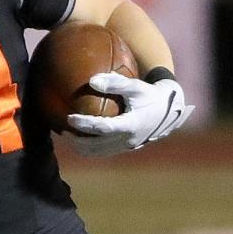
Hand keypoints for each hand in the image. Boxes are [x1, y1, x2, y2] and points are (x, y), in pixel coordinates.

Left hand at [66, 73, 193, 156]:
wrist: (170, 110)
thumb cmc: (151, 95)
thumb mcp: (136, 86)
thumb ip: (115, 83)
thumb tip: (91, 80)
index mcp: (131, 125)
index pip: (103, 128)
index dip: (85, 124)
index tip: (69, 118)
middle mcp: (128, 140)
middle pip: (96, 146)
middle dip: (77, 140)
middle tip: (62, 129)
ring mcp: (127, 147)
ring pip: (98, 153)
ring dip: (81, 146)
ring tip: (67, 135)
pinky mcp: (126, 148)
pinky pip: (104, 152)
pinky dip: (90, 147)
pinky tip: (80, 137)